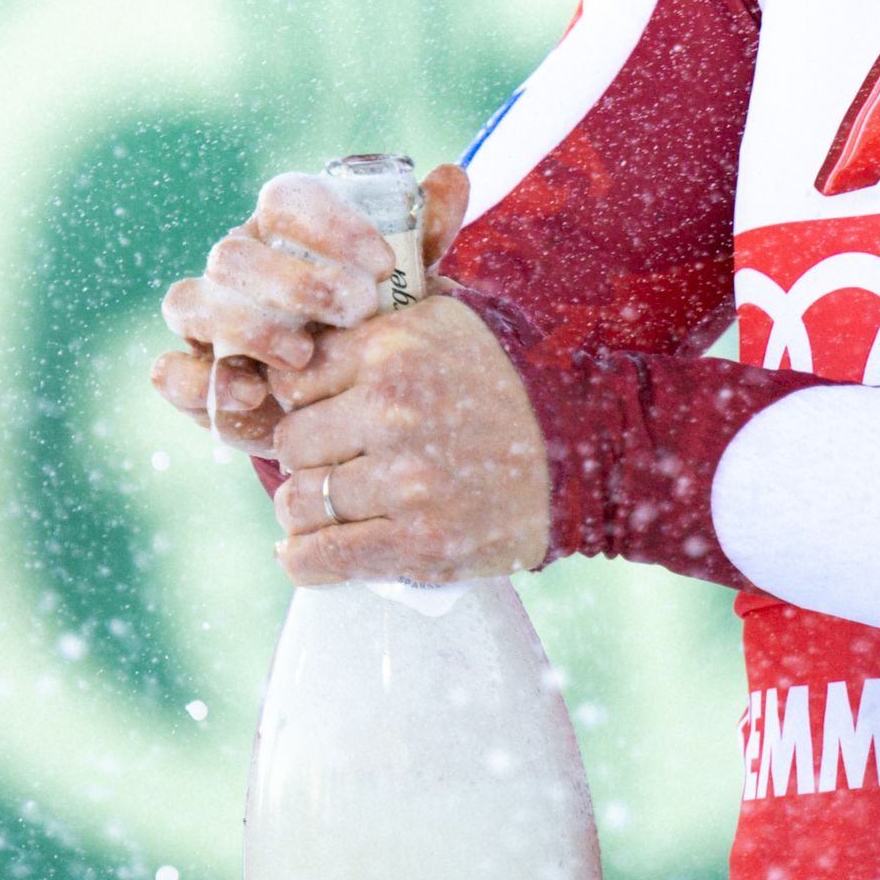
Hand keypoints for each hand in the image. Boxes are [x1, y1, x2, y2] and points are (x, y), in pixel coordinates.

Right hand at [149, 163, 465, 453]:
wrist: (342, 398)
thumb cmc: (371, 325)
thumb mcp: (405, 283)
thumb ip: (425, 233)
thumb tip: (451, 175)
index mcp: (280, 230)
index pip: (284, 200)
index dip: (328, 226)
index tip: (383, 265)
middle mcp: (235, 265)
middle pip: (234, 253)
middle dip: (293, 282)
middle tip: (356, 312)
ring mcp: (205, 318)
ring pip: (191, 302)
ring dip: (247, 328)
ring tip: (304, 356)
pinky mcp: (190, 375)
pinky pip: (168, 370)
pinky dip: (199, 382)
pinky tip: (252, 395)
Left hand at [268, 293, 551, 586]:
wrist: (587, 450)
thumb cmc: (512, 383)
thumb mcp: (449, 321)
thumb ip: (383, 320)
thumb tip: (314, 325)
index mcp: (392, 350)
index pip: (294, 380)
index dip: (302, 401)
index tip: (318, 414)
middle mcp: (391, 411)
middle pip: (292, 442)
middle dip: (305, 455)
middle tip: (326, 464)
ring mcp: (405, 481)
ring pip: (301, 501)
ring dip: (304, 509)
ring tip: (324, 509)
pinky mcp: (421, 543)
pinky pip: (325, 557)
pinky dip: (306, 559)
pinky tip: (307, 553)